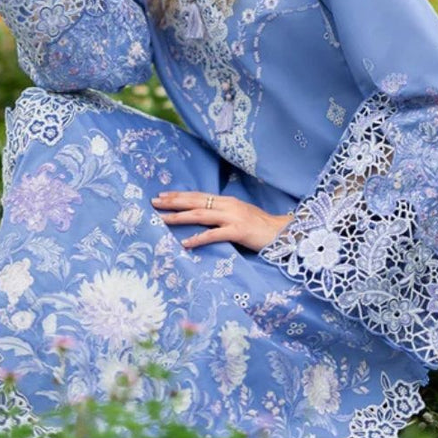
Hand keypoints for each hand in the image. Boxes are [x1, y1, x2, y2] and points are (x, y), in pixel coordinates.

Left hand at [151, 191, 293, 251]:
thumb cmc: (260, 227)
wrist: (283, 232)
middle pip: (195, 201)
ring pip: (201, 215)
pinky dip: (199, 238)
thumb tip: (204, 217)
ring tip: (162, 219)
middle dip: (173, 202)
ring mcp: (233, 217)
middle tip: (154, 202)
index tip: (162, 195)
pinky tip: (186, 242)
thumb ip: (223, 215)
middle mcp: (228, 205)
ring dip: (180, 217)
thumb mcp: (239, 216)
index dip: (179, 195)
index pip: (198, 196)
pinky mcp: (239, 231)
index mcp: (227, 201)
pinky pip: (215, 234)